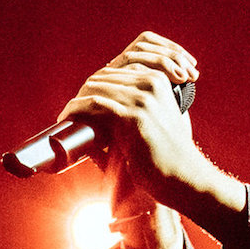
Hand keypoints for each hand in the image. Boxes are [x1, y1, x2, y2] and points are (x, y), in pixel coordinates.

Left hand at [59, 32, 243, 248]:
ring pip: (95, 87)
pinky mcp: (133, 115)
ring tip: (65, 117)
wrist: (184, 178)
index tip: (80, 104)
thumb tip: (103, 111)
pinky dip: (75, 110)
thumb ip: (139, 109)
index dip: (94, 86)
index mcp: (159, 80)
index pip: (116, 70)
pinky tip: (65, 118)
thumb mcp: (160, 122)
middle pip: (102, 76)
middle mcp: (151, 83)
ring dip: (76, 102)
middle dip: (83, 93)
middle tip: (69, 113)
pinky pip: (93, 104)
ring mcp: (143, 98)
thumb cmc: (169, 156)